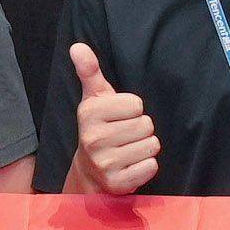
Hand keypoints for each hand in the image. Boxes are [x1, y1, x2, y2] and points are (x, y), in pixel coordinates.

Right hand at [66, 40, 161, 194]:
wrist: (89, 172)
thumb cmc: (98, 128)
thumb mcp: (94, 99)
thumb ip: (89, 71)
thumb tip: (77, 46)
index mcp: (89, 113)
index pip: (137, 104)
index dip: (132, 110)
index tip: (118, 118)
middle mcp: (94, 138)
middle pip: (147, 125)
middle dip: (140, 130)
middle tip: (123, 136)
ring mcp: (105, 163)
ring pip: (152, 145)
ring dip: (144, 148)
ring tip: (127, 150)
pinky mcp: (117, 183)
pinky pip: (151, 167)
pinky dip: (145, 167)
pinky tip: (130, 166)